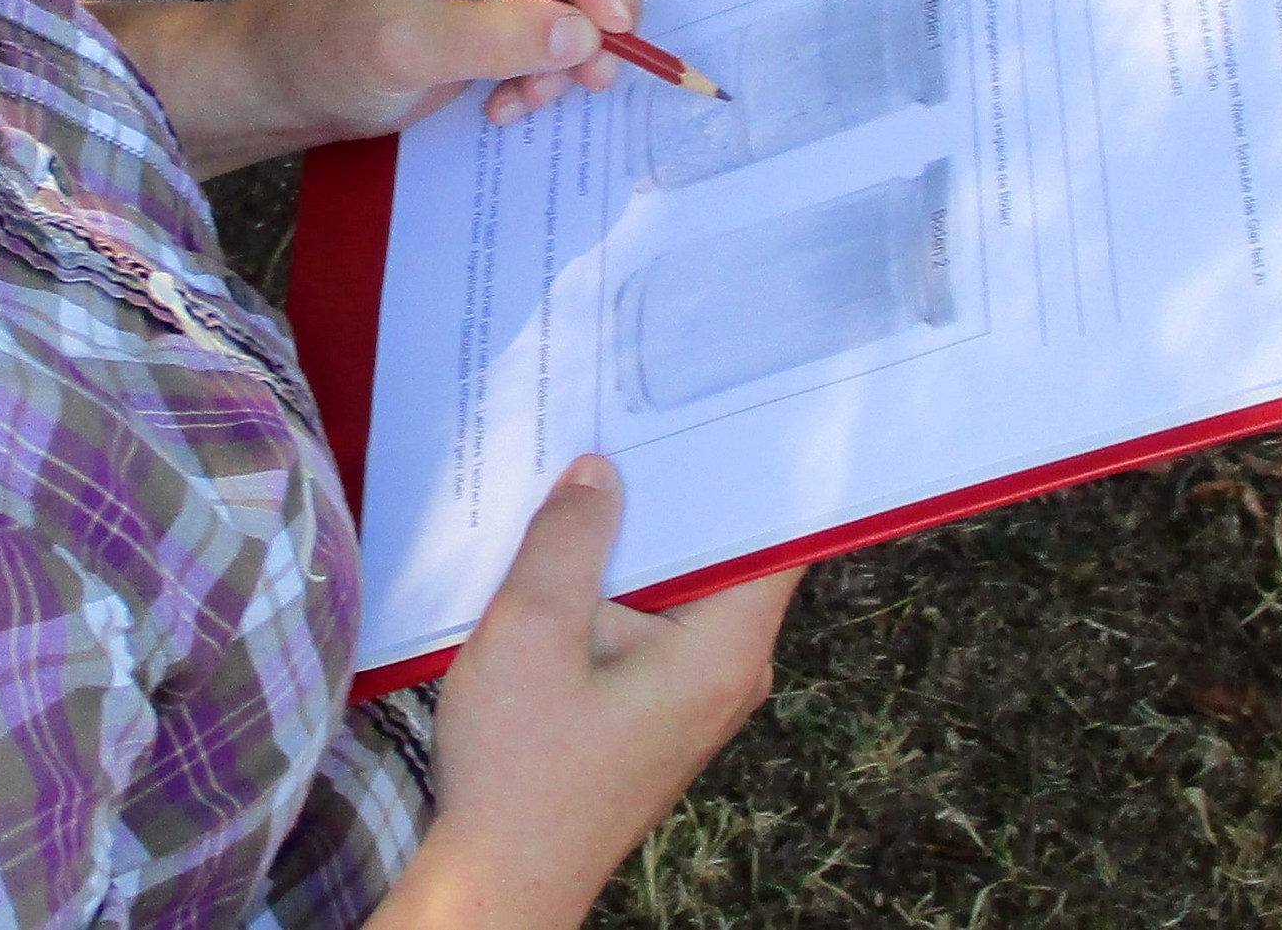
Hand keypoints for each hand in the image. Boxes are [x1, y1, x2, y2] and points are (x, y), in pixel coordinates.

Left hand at [238, 0, 646, 145]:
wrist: (293, 82)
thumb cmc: (323, 48)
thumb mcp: (398, 45)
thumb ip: (489, 38)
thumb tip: (585, 36)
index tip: (605, 26)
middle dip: (598, 3)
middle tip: (593, 74)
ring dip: (577, 47)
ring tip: (527, 98)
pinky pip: (571, 15)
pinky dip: (556, 64)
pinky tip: (508, 100)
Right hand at [384, 457, 799, 929]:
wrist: (502, 878)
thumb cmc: (522, 767)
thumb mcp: (533, 628)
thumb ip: (569, 538)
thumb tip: (599, 473)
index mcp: (723, 649)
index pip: (779, 535)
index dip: (761, 468)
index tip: (738, 403)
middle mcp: (727, 671)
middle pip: (725, 552)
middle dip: (675, 490)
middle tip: (633, 414)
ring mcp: (692, 694)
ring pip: (679, 585)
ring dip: (634, 538)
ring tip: (587, 466)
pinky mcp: (655, 709)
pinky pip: (651, 620)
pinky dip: (615, 582)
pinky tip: (561, 549)